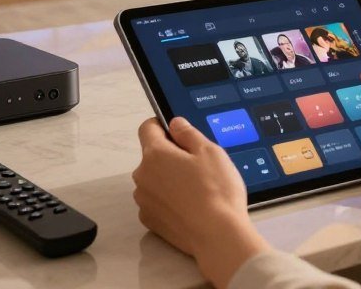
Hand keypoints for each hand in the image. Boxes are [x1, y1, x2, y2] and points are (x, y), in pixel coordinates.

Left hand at [133, 116, 269, 287]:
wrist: (218, 236)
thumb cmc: (216, 191)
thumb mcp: (209, 151)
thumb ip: (188, 133)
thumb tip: (175, 123)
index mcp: (155, 154)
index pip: (147, 128)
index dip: (162, 125)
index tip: (177, 132)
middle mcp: (143, 176)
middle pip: (152, 155)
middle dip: (170, 156)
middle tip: (197, 165)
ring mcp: (144, 200)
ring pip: (154, 179)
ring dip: (168, 179)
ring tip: (195, 188)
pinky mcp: (150, 221)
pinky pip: (156, 201)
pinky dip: (168, 200)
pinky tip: (189, 205)